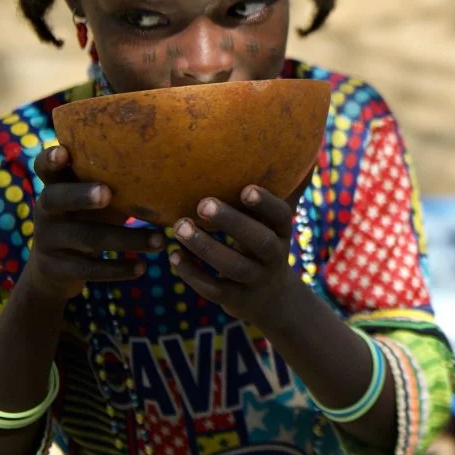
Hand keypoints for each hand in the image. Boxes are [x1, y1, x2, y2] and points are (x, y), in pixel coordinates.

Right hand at [29, 146, 164, 300]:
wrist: (53, 270)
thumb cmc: (87, 220)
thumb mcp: (94, 200)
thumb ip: (115, 183)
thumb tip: (170, 167)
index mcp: (55, 186)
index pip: (45, 167)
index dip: (50, 158)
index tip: (63, 152)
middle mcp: (45, 210)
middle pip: (57, 198)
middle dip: (82, 195)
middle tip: (107, 193)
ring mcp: (47, 240)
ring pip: (87, 238)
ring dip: (127, 240)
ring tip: (161, 241)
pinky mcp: (56, 268)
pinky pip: (89, 269)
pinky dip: (118, 268)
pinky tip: (142, 268)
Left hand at [170, 185, 298, 331]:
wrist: (273, 300)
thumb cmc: (262, 246)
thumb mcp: (268, 225)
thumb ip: (259, 199)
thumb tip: (272, 153)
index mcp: (281, 231)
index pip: (281, 216)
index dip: (266, 203)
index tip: (245, 190)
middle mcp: (274, 256)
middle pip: (260, 241)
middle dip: (232, 222)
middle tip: (202, 204)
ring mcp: (256, 281)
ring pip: (233, 266)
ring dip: (205, 246)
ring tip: (179, 227)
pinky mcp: (237, 300)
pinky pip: (214, 289)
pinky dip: (192, 273)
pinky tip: (173, 255)